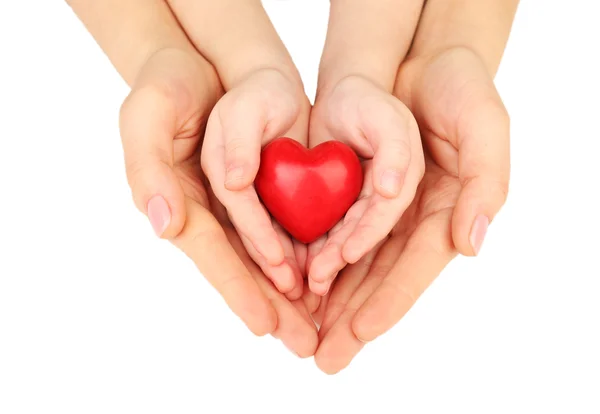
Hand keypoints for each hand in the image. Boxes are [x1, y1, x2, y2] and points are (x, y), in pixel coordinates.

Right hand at [120, 48, 317, 356]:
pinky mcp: (257, 192)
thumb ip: (147, 168)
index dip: (238, 288)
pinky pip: (279, 229)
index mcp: (176, 203)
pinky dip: (299, 256)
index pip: (211, 253)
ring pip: (263, 257)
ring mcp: (231, 207)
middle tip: (303, 345)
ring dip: (290, 294)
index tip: (265, 324)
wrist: (200, 64)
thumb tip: (163, 222)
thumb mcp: (146, 114)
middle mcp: (205, 214)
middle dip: (272, 306)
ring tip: (318, 326)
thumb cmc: (166, 87)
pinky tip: (321, 280)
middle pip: (241, 267)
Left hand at [314, 47, 509, 373]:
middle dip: (352, 320)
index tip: (358, 333)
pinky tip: (296, 286)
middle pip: (380, 279)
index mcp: (447, 215)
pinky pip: (334, 234)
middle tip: (325, 359)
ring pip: (353, 266)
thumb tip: (472, 244)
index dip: (388, 302)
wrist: (419, 60)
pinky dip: (316, 261)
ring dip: (329, 302)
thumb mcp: (485, 126)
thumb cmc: (459, 89)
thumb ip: (486, 184)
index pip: (415, 269)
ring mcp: (384, 212)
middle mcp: (414, 222)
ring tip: (303, 335)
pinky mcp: (356, 195)